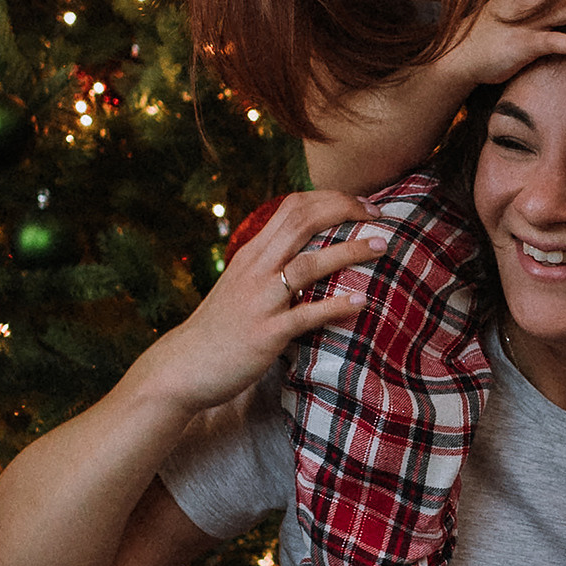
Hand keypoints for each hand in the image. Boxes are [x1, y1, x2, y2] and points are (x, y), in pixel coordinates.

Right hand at [143, 189, 388, 413]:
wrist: (182, 367)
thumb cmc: (218, 329)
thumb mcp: (240, 285)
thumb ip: (269, 266)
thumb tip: (306, 255)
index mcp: (252, 254)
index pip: (293, 207)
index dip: (332, 199)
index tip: (362, 205)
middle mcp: (255, 269)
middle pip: (303, 221)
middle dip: (346, 211)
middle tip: (380, 216)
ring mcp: (260, 300)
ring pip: (310, 263)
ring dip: (351, 251)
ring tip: (383, 246)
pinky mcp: (266, 333)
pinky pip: (306, 314)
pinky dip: (336, 306)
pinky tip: (362, 301)